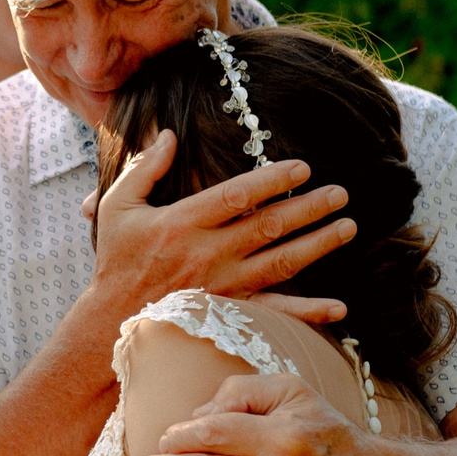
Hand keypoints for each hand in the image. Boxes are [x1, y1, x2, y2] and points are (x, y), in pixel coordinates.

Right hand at [81, 177, 345, 327]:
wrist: (108, 321)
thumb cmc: (115, 259)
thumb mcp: (116, 207)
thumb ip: (145, 168)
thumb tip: (170, 134)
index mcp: (181, 223)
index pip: (236, 195)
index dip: (272, 180)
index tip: (302, 167)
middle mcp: (207, 254)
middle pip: (267, 227)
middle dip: (308, 208)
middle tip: (341, 193)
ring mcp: (221, 286)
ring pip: (279, 263)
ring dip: (317, 246)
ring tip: (348, 228)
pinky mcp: (227, 312)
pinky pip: (273, 312)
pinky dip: (308, 312)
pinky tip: (340, 307)